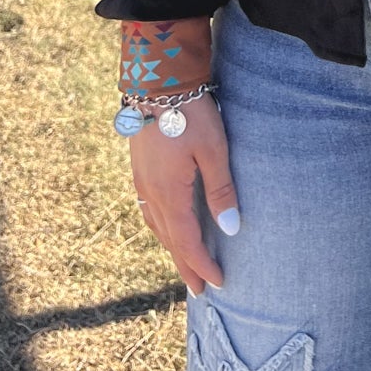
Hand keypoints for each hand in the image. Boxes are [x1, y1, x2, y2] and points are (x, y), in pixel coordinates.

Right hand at [128, 94, 239, 296]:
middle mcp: (149, 191)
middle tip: (200, 290)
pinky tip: (166, 225)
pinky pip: (148, 208)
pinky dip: (161, 226)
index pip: (186, 241)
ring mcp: (141, 179)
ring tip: (185, 263)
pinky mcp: (139, 167)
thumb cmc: (190, 113)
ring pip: (156, 225)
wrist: (157, 80)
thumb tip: (230, 229)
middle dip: (185, 265)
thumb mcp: (213, 150)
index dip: (202, 264)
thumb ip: (221, 190)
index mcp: (168, 193)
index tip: (218, 283)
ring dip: (172, 247)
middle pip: (169, 239)